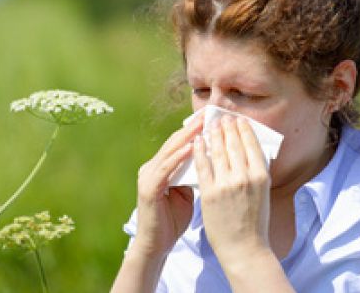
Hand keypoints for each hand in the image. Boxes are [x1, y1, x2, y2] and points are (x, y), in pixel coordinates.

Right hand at [132, 113, 203, 258]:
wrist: (156, 245)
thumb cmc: (173, 219)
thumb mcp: (186, 192)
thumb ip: (192, 175)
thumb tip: (211, 160)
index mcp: (160, 168)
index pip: (180, 144)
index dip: (194, 130)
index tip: (211, 118)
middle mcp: (151, 168)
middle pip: (174, 143)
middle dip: (192, 128)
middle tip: (208, 113)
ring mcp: (148, 177)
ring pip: (170, 151)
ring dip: (187, 137)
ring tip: (202, 124)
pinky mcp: (148, 188)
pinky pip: (165, 169)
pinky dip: (178, 157)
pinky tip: (191, 147)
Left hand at [193, 115, 271, 265]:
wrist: (244, 248)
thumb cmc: (255, 222)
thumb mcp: (263, 193)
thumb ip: (257, 172)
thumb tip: (252, 152)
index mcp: (262, 176)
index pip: (252, 145)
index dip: (244, 129)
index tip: (238, 120)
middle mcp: (245, 177)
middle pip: (234, 144)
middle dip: (227, 128)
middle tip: (222, 117)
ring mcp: (226, 184)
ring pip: (218, 152)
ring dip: (213, 135)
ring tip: (210, 125)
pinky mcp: (210, 192)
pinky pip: (203, 165)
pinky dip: (199, 151)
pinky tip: (197, 141)